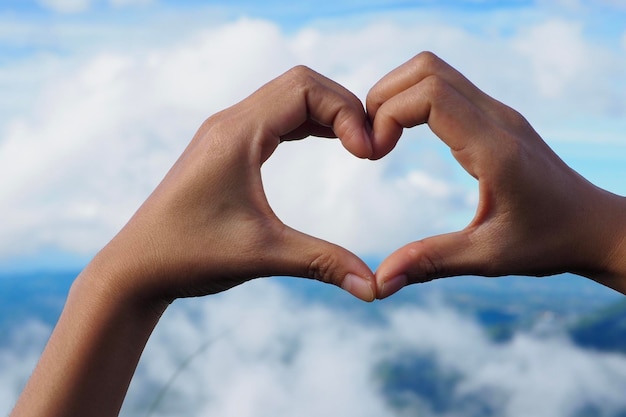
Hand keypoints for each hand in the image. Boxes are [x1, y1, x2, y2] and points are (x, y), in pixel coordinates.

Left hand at [92, 66, 375, 303]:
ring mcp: (225, 131)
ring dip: (326, 114)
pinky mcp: (225, 147)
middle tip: (369, 149)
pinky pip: (275, 116)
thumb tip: (374, 288)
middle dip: (343, 108)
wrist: (136, 267)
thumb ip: (322, 264)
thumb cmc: (189, 256)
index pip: (306, 88)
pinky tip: (326, 143)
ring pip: (288, 97)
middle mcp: (229, 122)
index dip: (347, 112)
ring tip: (356, 146)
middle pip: (301, 83)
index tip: (368, 155)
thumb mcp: (263, 256)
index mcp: (236, 134)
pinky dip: (307, 123)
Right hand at [367, 52, 625, 297]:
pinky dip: (413, 100)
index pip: (430, 95)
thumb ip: (431, 262)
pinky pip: (445, 87)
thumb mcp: (488, 258)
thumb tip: (380, 283)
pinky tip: (404, 135)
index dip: (389, 114)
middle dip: (384, 97)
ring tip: (382, 137)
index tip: (375, 154)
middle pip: (427, 69)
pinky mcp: (495, 117)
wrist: (593, 225)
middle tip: (371, 141)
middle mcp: (497, 119)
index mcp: (494, 149)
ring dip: (397, 95)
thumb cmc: (548, 242)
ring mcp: (498, 113)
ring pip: (434, 71)